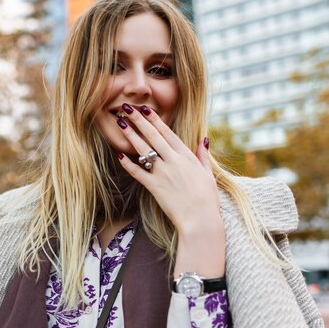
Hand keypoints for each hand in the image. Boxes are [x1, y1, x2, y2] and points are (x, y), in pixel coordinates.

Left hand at [115, 103, 220, 232]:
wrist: (200, 220)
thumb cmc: (206, 199)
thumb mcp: (208, 174)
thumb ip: (203, 156)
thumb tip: (203, 140)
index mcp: (186, 156)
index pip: (167, 133)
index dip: (155, 120)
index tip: (145, 108)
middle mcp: (173, 161)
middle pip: (153, 136)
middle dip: (139, 120)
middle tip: (126, 108)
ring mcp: (163, 173)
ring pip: (143, 150)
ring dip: (131, 136)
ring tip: (120, 124)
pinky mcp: (154, 187)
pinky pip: (137, 172)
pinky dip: (128, 164)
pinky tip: (119, 155)